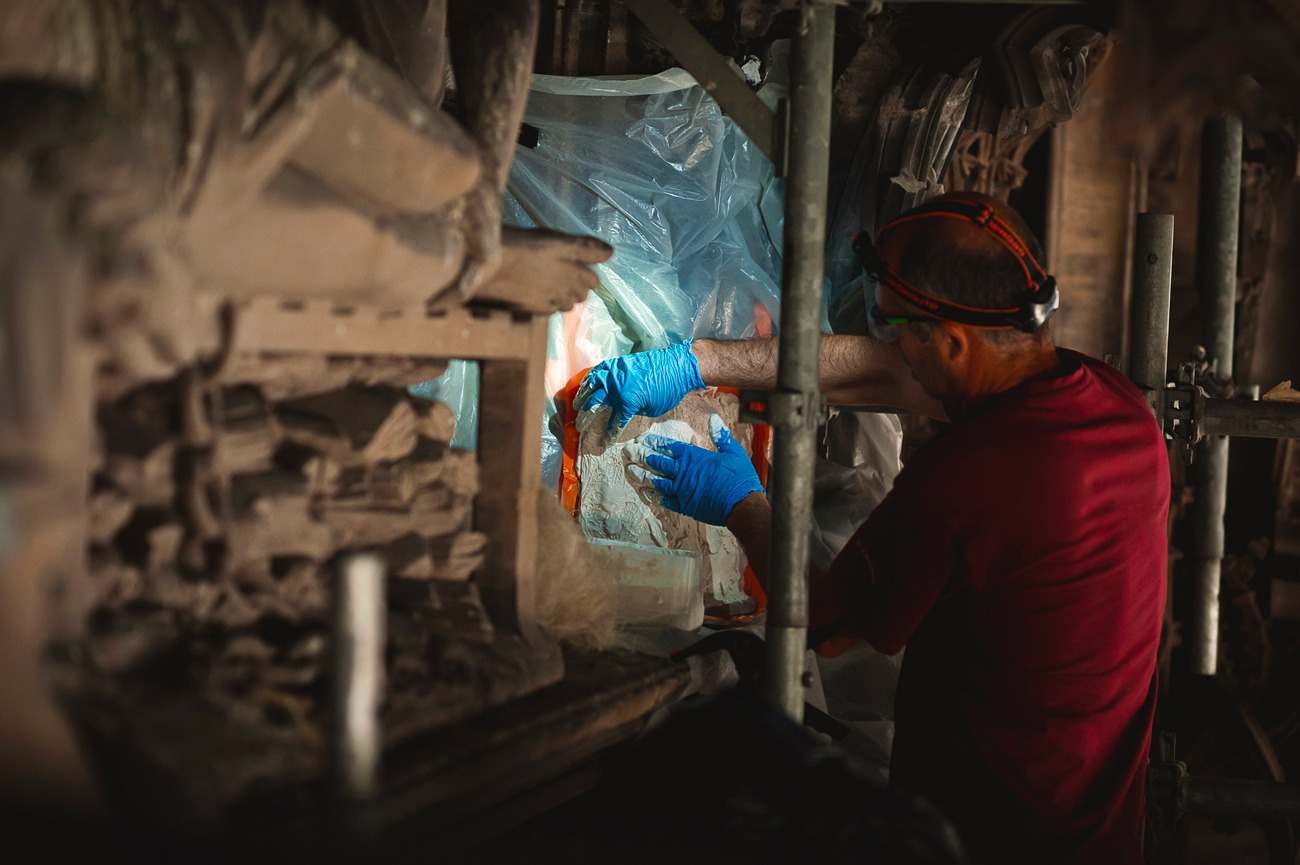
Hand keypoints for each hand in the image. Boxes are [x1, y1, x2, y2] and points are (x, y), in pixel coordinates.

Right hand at [576, 340, 705, 433]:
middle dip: (586, 416)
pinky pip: (598, 371)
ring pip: (592, 384)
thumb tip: (622, 411)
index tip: (604, 442)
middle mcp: (616, 386)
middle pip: (595, 403)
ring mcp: (615, 372)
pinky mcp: (618, 363)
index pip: (614, 421)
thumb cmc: (668, 390)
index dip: (608, 433)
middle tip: (579, 425)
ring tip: (576, 404)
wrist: (677, 365)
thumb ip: (633, 410)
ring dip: (582, 396)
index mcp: (626, 401)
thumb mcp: (652, 409)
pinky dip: (589, 378)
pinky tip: (586, 384)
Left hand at [626, 414, 764, 525]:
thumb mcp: (732, 451)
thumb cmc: (739, 477)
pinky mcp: (684, 506)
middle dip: (640, 455)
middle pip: (656, 462)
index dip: (653, 442)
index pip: (668, 446)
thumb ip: (720, 435)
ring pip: (656, 481)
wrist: (743, 506)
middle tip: (627, 451)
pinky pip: (664, 500)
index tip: (641, 439)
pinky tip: (644, 492)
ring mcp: (682, 490)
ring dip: (641, 475)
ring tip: (629, 470)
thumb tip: (713, 418)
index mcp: (694, 457)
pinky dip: (653, 495)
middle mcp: (683, 472)